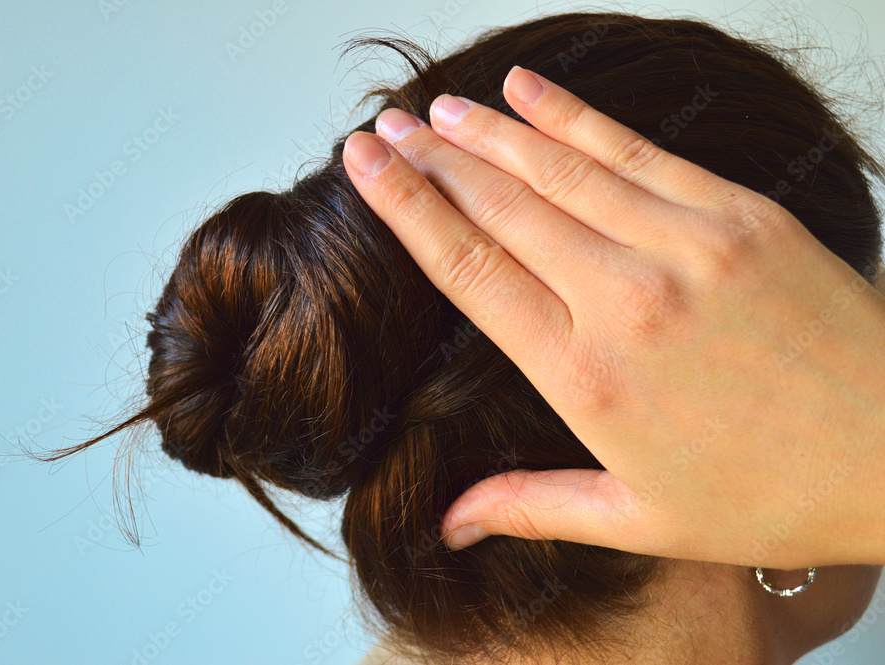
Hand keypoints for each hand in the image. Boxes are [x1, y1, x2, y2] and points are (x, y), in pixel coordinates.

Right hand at [340, 65, 884, 567]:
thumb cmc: (773, 494)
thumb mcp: (639, 518)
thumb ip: (531, 506)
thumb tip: (447, 526)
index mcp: (586, 375)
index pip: (469, 271)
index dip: (406, 209)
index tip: (365, 167)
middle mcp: (625, 298)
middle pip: (501, 207)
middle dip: (431, 160)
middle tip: (383, 126)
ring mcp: (685, 245)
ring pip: (559, 168)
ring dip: (489, 131)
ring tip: (437, 107)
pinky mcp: (738, 214)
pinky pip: (635, 150)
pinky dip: (573, 116)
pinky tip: (529, 89)